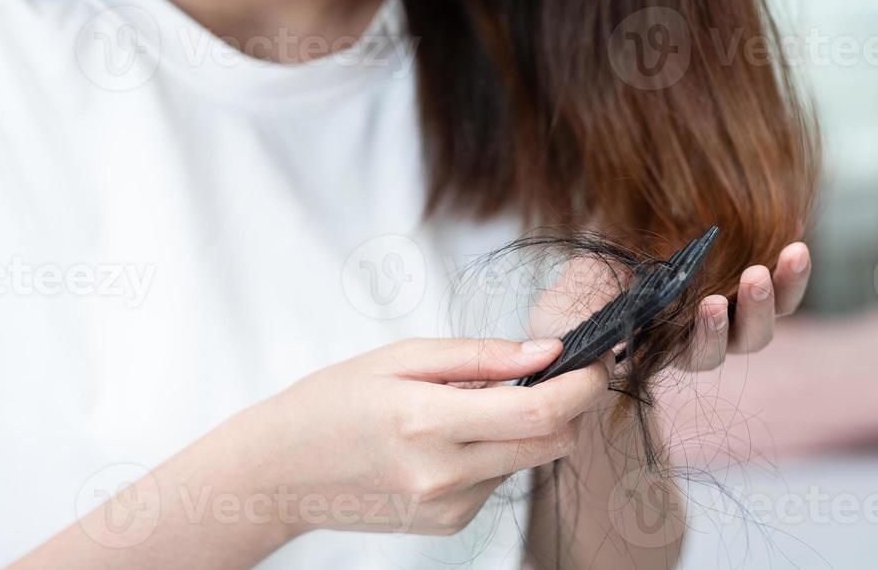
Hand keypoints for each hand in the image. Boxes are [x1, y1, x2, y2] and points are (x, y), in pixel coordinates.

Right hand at [240, 337, 609, 539]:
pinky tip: (450, 435)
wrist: (279, 474)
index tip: (598, 358)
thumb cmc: (332, 402)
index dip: (584, 384)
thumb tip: (547, 352)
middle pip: (551, 443)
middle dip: (569, 405)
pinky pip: (497, 479)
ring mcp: (448, 508)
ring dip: (525, 426)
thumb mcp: (399, 357)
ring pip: (528, 460)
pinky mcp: (447, 524)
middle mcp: (444, 476)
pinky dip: (493, 450)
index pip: (540, 412)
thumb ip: (480, 356)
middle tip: (552, 369)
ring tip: (470, 401)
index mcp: (428, 423)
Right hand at [526, 241, 812, 375]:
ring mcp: (733, 303)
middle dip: (754, 310)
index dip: (709, 335)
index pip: (701, 354)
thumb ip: (580, 335)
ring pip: (772, 310)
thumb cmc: (578, 293)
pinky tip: (798, 232)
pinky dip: (792, 261)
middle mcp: (709, 332)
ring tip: (789, 255)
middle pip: (747, 337)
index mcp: (671, 347)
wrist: (597, 255)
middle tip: (754, 276)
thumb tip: (593, 351)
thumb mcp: (568, 313)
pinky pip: (781, 276)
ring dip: (783, 287)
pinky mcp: (748, 273)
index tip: (708, 303)